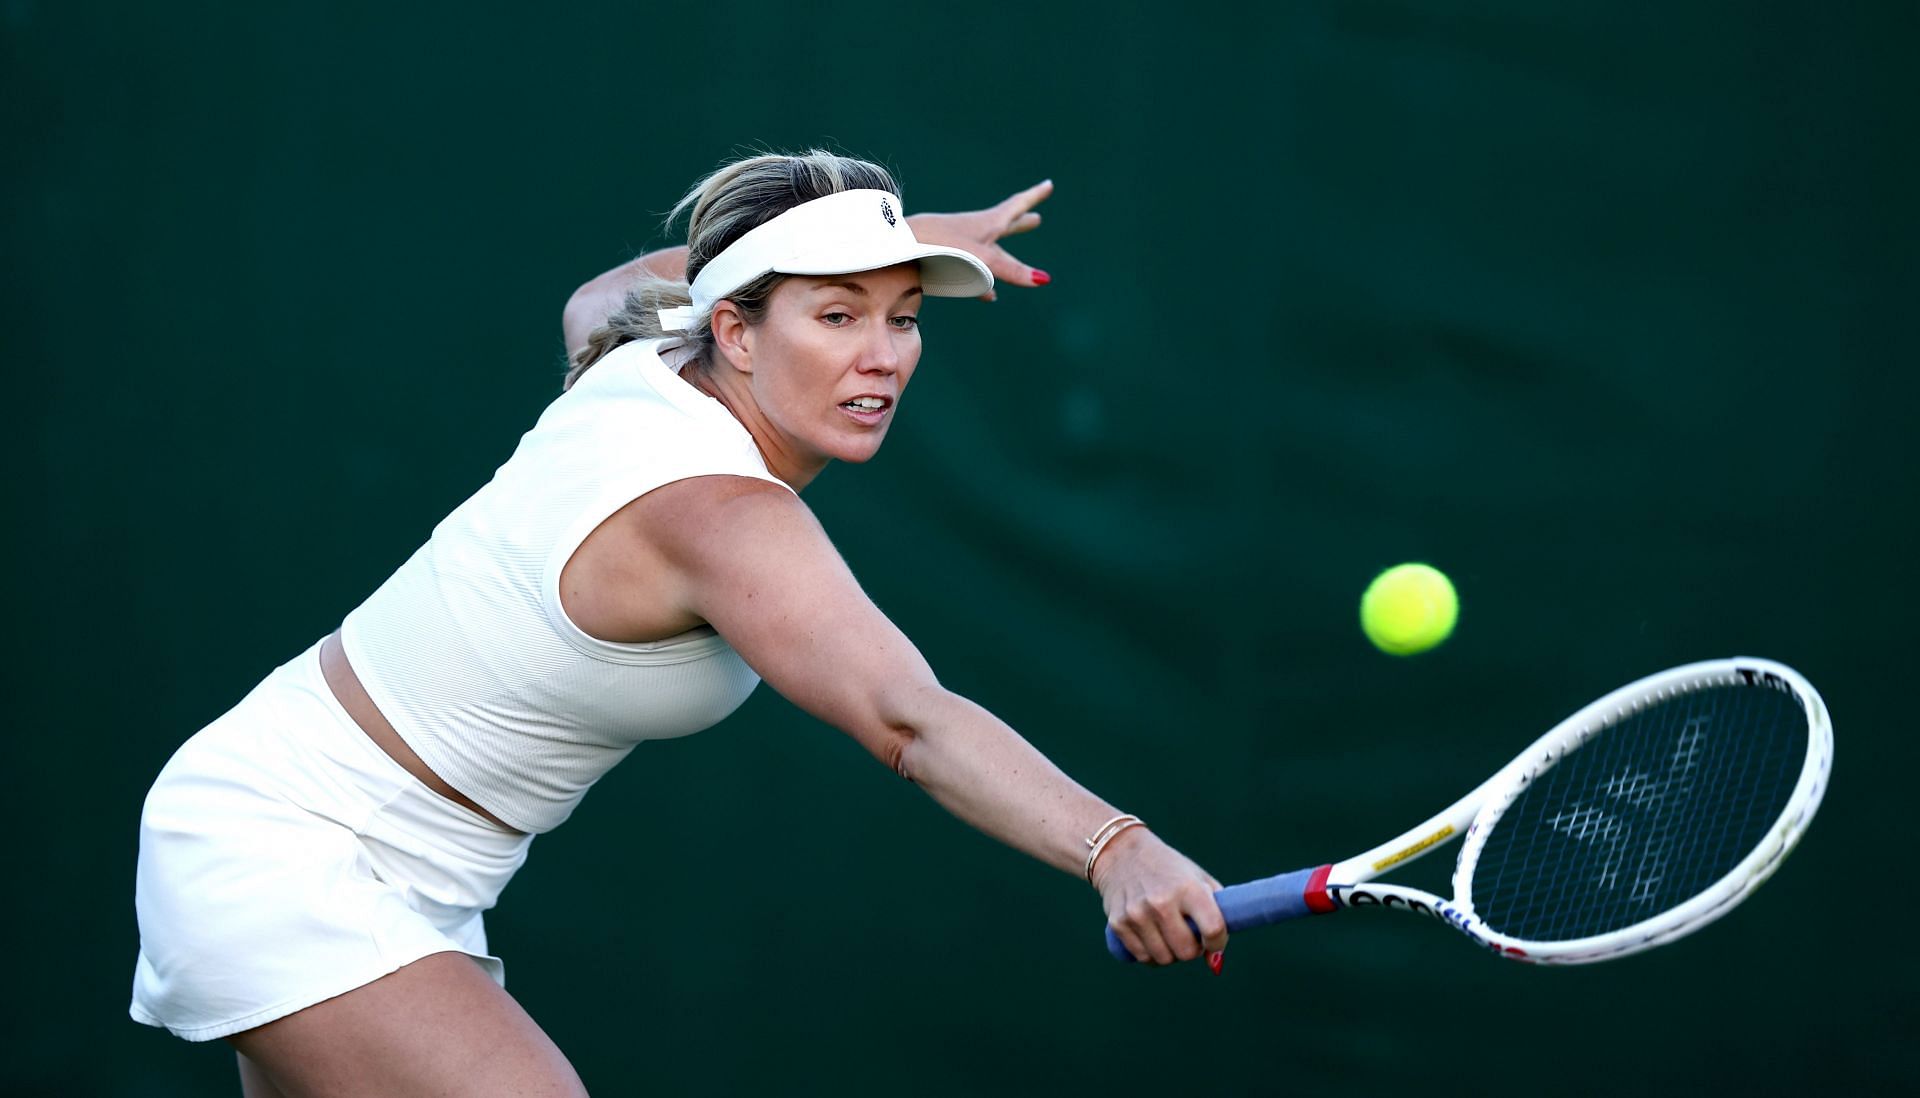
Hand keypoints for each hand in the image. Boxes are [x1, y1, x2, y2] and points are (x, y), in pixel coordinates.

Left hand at [908, 180, 1053, 299]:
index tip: (1048, 184)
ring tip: (1018, 267)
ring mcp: (960, 245)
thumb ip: (1010, 270)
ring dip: (1005, 258)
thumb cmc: (940, 247)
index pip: (1016, 207)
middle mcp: (975, 232)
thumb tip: (1043, 279)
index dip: (1034, 197)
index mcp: (987, 224)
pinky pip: (974, 271)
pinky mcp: (946, 261)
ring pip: (990, 253)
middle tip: (1036, 220)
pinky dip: (986, 282)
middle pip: (1005, 227)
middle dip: (1021, 225)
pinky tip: (989, 295)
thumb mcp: (981, 259)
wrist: (897, 248)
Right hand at [1094, 827, 1227, 966]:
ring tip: (1170, 935)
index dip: (1218, 943)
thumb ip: (1217, 915)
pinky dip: (1151, 954)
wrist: (1123, 853)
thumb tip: (1215, 962)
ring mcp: (1137, 914)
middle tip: (1189, 936)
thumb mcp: (1199, 879)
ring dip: (1172, 953)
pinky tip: (1153, 937)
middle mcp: (1161, 901)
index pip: (1213, 929)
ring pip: (1164, 959)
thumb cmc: (1170, 869)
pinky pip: (1142, 957)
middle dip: (1193, 949)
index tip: (1214, 941)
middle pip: (1187, 952)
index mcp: (1188, 888)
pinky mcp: (1118, 923)